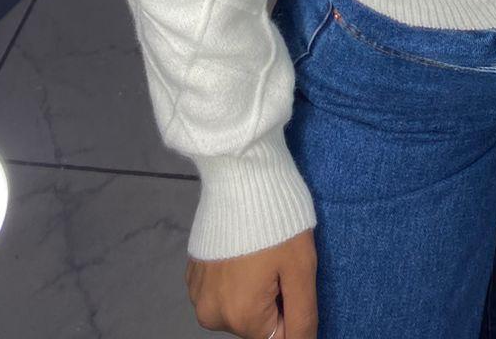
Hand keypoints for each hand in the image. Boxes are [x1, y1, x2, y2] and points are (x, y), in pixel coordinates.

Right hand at [186, 228, 316, 338]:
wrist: (240, 172)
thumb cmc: (277, 219)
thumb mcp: (301, 269)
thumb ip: (302, 317)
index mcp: (241, 317)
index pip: (278, 336)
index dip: (290, 306)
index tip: (289, 275)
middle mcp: (212, 314)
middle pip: (256, 323)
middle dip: (272, 298)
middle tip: (277, 258)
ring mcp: (198, 294)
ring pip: (238, 306)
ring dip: (253, 288)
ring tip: (259, 250)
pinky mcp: (192, 273)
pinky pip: (221, 289)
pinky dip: (235, 276)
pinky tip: (242, 247)